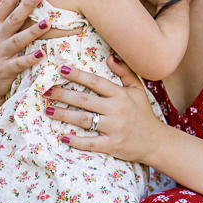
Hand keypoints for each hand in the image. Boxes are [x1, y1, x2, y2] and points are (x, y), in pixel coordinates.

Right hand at [0, 0, 50, 124]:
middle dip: (25, 6)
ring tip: (46, 24)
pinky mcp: (5, 71)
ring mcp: (0, 54)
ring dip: (31, 32)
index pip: (3, 5)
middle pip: (12, 19)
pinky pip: (19, 64)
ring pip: (17, 41)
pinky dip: (30, 59)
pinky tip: (42, 53)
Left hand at [44, 56, 163, 163]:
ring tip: (48, 110)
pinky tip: (63, 137)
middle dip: (63, 95)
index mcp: (121, 94)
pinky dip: (77, 141)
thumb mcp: (138, 90)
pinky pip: (91, 142)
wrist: (156, 142)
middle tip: (45, 92)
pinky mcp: (112, 145)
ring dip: (64, 115)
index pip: (96, 82)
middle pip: (84, 100)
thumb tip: (110, 56)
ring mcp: (114, 128)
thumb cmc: (143, 114)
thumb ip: (125, 73)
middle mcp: (117, 109)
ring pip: (84, 119)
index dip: (78, 75)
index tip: (60, 70)